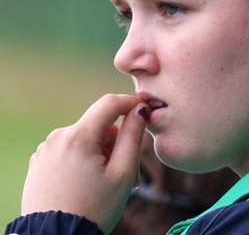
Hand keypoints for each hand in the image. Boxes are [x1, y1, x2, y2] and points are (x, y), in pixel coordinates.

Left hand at [21, 94, 149, 233]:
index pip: (109, 103)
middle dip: (117, 143)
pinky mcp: (39, 162)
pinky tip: (88, 182)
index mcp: (78, 137)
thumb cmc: (93, 210)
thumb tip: (140, 109)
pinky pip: (69, 149)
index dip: (130, 102)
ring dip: (101, 153)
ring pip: (85, 138)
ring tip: (107, 183)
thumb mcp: (122, 173)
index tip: (144, 109)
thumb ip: (133, 136)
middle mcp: (58, 137)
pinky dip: (83, 159)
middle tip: (129, 173)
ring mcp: (46, 149)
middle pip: (99, 125)